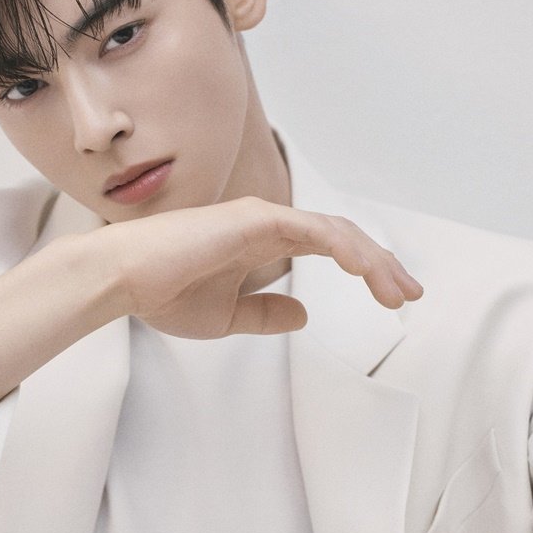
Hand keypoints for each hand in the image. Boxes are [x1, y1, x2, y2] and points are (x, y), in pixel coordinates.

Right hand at [98, 195, 422, 338]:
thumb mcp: (227, 316)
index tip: (395, 298)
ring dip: (373, 260)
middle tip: (409, 295)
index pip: (329, 246)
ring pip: (336, 231)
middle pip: (342, 236)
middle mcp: (267, 222)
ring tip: (396, 292)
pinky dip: (345, 247)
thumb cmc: (162, 293)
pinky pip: (314, 229)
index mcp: (262, 240)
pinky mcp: (255, 218)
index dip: (367, 268)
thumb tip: (304, 313)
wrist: (123, 281)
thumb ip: (267, 312)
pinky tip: (365, 270)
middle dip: (382, 264)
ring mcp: (263, 216)